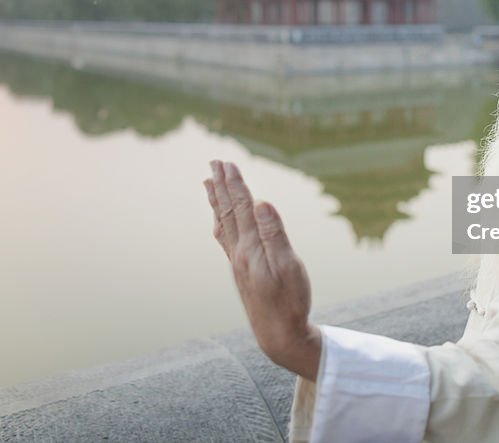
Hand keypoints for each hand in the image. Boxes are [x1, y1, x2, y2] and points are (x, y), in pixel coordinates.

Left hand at [204, 160, 320, 380]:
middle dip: (221, 185)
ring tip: (208, 183)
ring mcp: (237, 262)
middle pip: (227, 211)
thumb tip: (260, 202)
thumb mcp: (289, 266)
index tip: (227, 163)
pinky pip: (225, 238)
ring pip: (223, 223)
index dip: (234, 184)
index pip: (240, 207)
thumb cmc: (290, 302)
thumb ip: (275, 233)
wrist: (278, 336)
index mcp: (250, 248)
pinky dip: (220, 221)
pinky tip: (218, 220)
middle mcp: (238, 252)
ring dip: (217, 200)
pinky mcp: (241, 271)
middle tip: (214, 163)